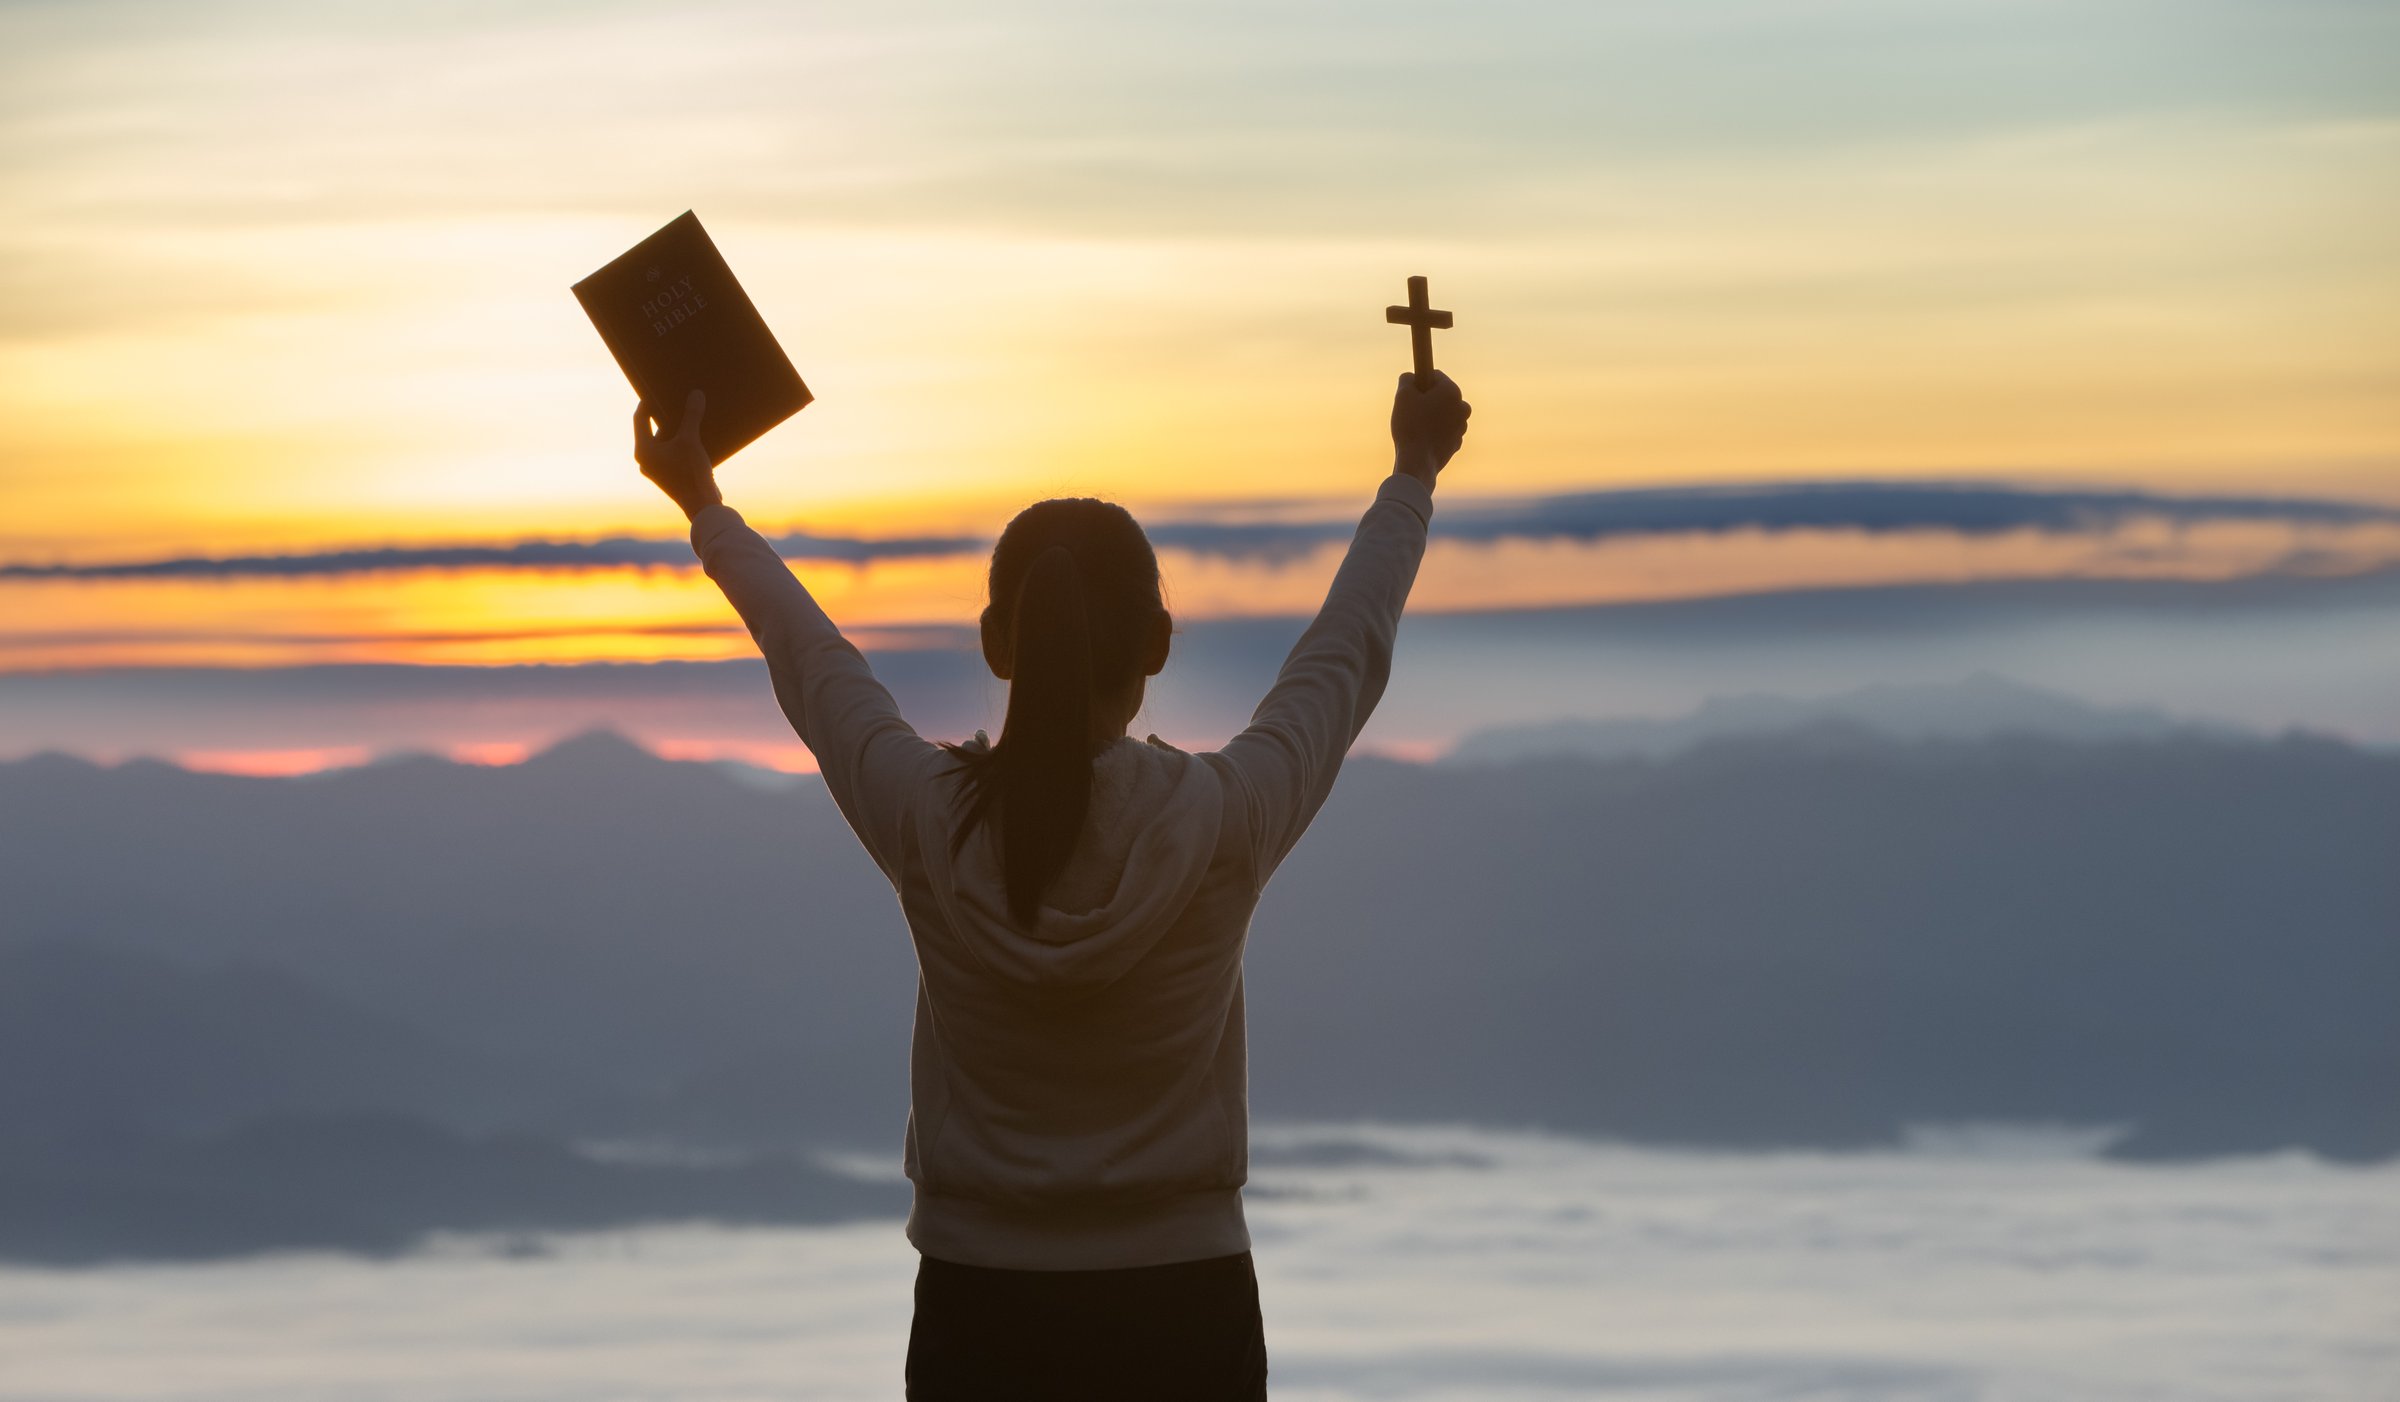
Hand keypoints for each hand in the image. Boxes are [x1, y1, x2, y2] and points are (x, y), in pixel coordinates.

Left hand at [634, 390, 720, 519]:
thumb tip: (696, 394)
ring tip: (686, 417)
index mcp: (643, 450)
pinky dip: (678, 444)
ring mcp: (654, 470)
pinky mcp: (666, 476)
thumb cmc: (691, 472)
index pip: (640, 418)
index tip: (655, 389)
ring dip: (673, 431)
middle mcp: (644, 460)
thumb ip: (691, 416)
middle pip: (651, 430)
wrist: (701, 506)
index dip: (647, 402)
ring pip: (661, 443)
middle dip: (664, 416)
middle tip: (674, 400)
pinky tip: (693, 438)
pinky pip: (669, 453)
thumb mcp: (691, 440)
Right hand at [1390, 371, 1469, 487]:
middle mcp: (1463, 406)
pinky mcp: (1457, 443)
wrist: (1417, 461)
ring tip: (1416, 427)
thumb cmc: (1410, 425)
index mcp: (1452, 391)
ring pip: (1443, 414)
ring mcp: (1462, 427)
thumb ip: (1407, 379)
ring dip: (1431, 416)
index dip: (1419, 382)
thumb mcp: (1403, 395)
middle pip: (1441, 395)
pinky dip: (1434, 432)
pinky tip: (1422, 439)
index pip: (1434, 375)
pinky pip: (1444, 431)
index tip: (1410, 393)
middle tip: (1411, 411)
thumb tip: (1411, 378)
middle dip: (1427, 400)